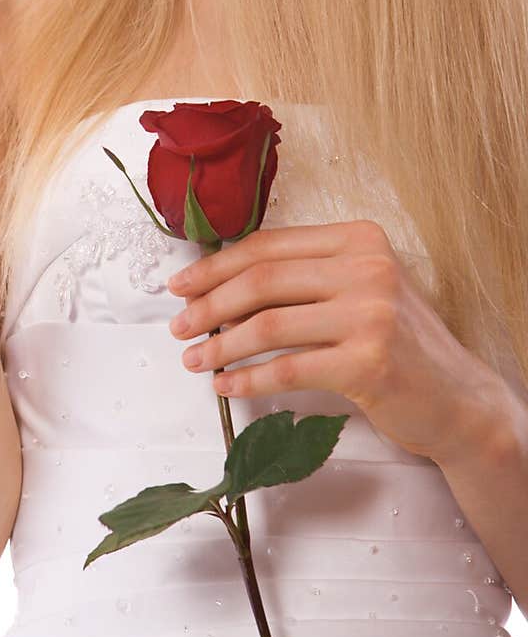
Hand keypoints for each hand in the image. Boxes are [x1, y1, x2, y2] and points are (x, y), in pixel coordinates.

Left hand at [166, 219, 502, 464]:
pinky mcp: (369, 361)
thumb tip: (219, 282)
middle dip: (208, 305)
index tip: (180, 286)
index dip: (215, 266)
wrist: (458, 398)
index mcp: (358, 239)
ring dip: (220, 345)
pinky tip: (227, 385)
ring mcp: (371, 313)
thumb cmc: (398, 344)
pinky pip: (287, 368)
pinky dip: (248, 378)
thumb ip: (305, 276)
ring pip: (268, 324)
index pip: (268, 245)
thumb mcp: (359, 289)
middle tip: (178, 326)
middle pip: (262, 280)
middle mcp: (367, 267)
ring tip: (194, 360)